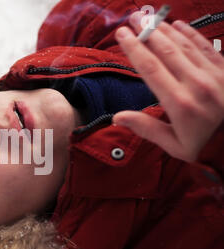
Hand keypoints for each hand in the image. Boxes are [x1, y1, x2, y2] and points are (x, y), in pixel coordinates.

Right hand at [112, 11, 223, 162]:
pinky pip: (206, 46)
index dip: (134, 48)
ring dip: (165, 30)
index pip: (150, 68)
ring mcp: (214, 74)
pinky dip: (191, 34)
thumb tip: (118, 118)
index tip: (122, 34)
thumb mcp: (173, 145)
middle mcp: (196, 84)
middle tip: (134, 18)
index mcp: (179, 102)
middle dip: (147, 32)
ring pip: (185, 45)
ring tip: (150, 19)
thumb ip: (146, 128)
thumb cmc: (204, 145)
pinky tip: (178, 25)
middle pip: (166, 51)